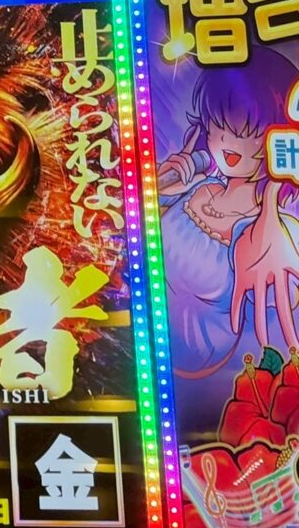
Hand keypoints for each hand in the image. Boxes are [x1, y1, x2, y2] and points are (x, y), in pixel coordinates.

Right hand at [158, 125, 200, 195]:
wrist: (163, 193)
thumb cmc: (175, 187)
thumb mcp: (191, 182)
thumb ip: (200, 177)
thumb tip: (209, 172)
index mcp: (182, 159)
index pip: (189, 146)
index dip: (193, 136)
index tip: (198, 127)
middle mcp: (176, 157)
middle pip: (188, 157)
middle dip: (193, 169)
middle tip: (191, 179)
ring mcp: (170, 160)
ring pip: (184, 161)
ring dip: (188, 173)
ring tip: (186, 181)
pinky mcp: (165, 164)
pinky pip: (179, 165)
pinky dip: (184, 174)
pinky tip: (183, 180)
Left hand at [231, 180, 298, 349]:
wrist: (250, 236)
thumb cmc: (265, 230)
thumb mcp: (268, 215)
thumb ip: (272, 200)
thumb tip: (276, 182)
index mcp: (283, 262)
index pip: (298, 278)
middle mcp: (272, 275)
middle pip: (283, 303)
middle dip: (288, 324)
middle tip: (295, 345)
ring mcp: (257, 279)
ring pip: (262, 306)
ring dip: (262, 324)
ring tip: (265, 341)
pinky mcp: (242, 280)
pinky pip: (239, 299)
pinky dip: (237, 312)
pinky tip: (235, 327)